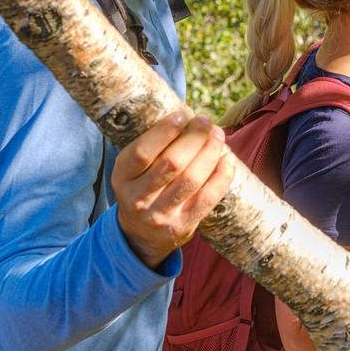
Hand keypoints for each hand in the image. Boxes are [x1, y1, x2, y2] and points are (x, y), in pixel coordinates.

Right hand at [112, 111, 235, 268]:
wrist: (141, 235)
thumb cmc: (143, 187)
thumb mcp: (135, 169)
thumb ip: (155, 147)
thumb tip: (190, 117)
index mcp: (122, 178)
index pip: (142, 153)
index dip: (164, 131)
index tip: (182, 115)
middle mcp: (138, 198)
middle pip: (172, 163)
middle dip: (194, 137)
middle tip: (205, 121)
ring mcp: (161, 215)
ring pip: (192, 178)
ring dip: (210, 152)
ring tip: (218, 135)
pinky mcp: (183, 225)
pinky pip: (208, 197)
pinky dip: (222, 175)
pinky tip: (227, 158)